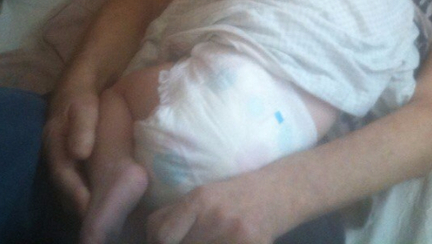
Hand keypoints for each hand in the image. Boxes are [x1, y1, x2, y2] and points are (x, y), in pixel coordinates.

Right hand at [42, 86, 99, 215]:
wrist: (82, 79)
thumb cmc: (83, 90)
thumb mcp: (84, 102)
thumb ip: (82, 125)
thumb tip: (79, 154)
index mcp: (53, 141)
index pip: (63, 174)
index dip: (75, 193)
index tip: (89, 209)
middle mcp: (54, 152)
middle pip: (64, 185)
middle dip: (77, 204)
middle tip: (96, 222)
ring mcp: (62, 154)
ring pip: (70, 183)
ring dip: (82, 199)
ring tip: (100, 215)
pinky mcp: (73, 155)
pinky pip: (78, 176)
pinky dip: (87, 188)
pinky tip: (101, 197)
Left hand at [146, 174, 288, 243]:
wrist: (279, 192)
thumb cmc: (236, 194)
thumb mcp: (206, 193)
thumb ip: (178, 213)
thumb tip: (153, 237)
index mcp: (200, 198)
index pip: (160, 233)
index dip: (158, 240)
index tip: (165, 239)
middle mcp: (215, 216)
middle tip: (190, 237)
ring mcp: (233, 235)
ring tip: (209, 238)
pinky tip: (225, 242)